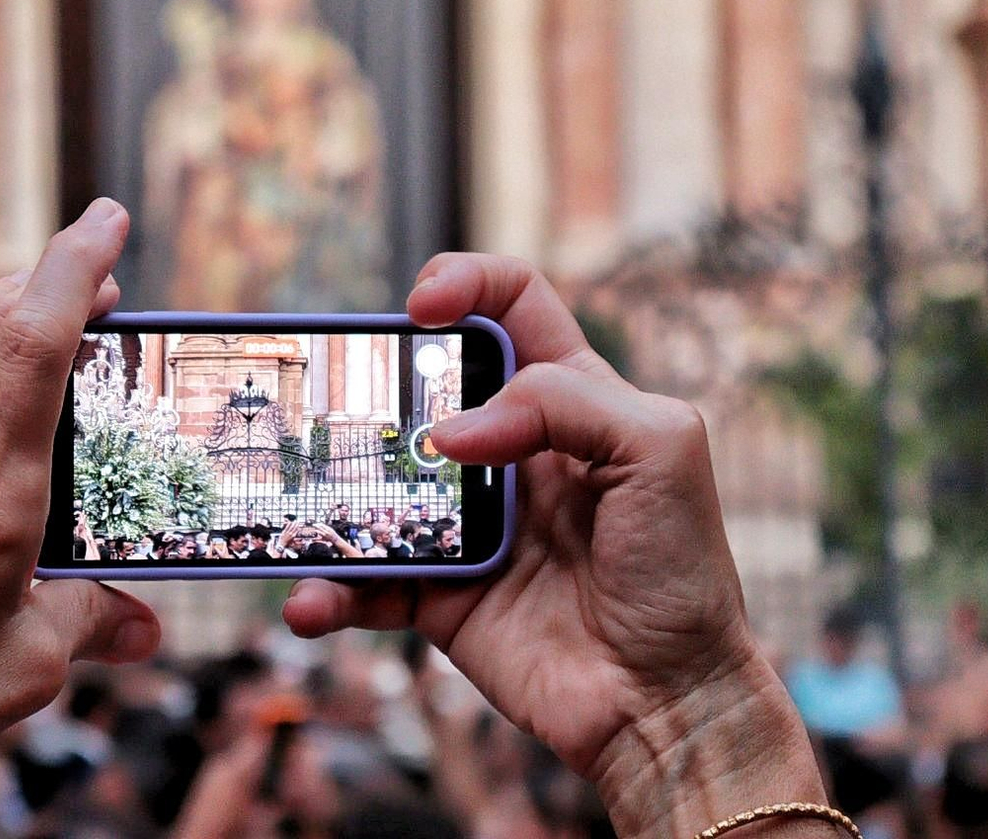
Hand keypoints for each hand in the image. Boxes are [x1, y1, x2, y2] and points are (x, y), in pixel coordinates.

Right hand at [281, 254, 828, 838]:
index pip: (511, 305)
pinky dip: (327, 590)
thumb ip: (567, 402)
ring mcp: (467, 522)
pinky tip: (311, 600)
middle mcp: (510, 451)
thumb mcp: (663, 450)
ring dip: (328, 489)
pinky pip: (363, 580)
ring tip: (304, 504)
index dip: (464, 283)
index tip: (421, 307)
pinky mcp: (438, 593)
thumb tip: (451, 432)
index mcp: (569, 398)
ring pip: (374, 482)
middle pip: (421, 384)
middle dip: (369, 379)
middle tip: (342, 401)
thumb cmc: (683, 572)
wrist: (666, 703)